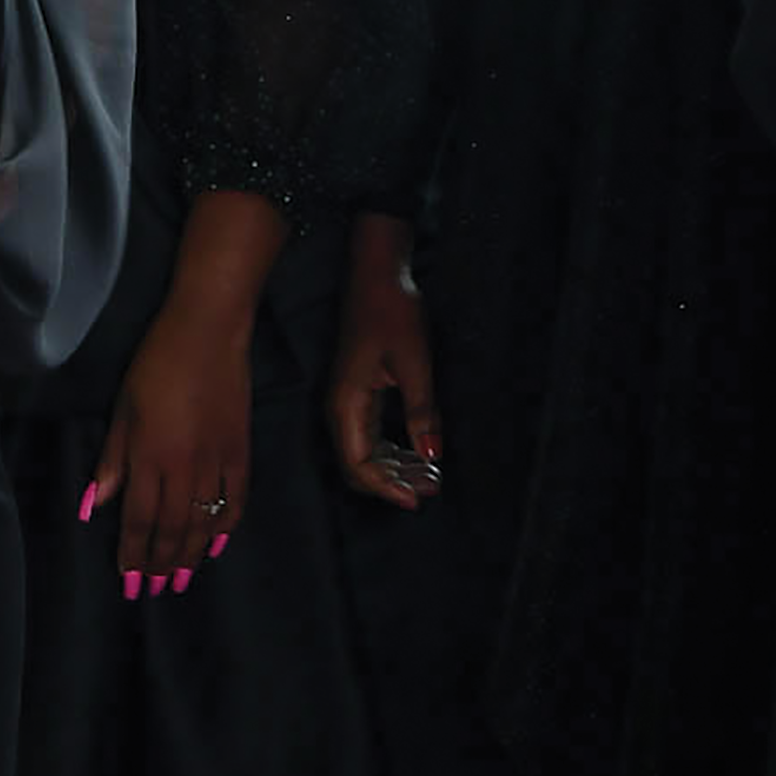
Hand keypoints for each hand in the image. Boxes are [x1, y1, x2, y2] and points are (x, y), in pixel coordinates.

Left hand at [88, 297, 250, 589]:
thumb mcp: (122, 409)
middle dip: (160, 563)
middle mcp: (184, 468)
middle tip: (154, 590)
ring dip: (190, 554)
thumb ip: (111, 461)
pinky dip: (226, 526)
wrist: (208, 332)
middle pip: (171, 529)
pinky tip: (217, 545)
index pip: (138, 519)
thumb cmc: (155, 364)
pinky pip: (236, 499)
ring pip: (203, 521)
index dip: (132, 553)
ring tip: (181, 579)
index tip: (128, 580)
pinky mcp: (242, 451)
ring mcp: (217, 461)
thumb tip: (92, 506)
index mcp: (149, 457)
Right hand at [329, 213, 441, 508]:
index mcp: (347, 404)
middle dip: (393, 483)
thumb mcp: (415, 363)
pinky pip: (374, 435)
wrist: (378, 274)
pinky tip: (421, 453)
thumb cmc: (393, 311)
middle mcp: (342, 408)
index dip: (386, 488)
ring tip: (433, 476)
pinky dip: (396, 449)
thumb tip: (431, 455)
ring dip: (398, 468)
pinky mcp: (361, 393)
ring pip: (368, 452)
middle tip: (431, 490)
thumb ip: (422, 412)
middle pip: (359, 465)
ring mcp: (350, 401)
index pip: (359, 465)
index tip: (417, 500)